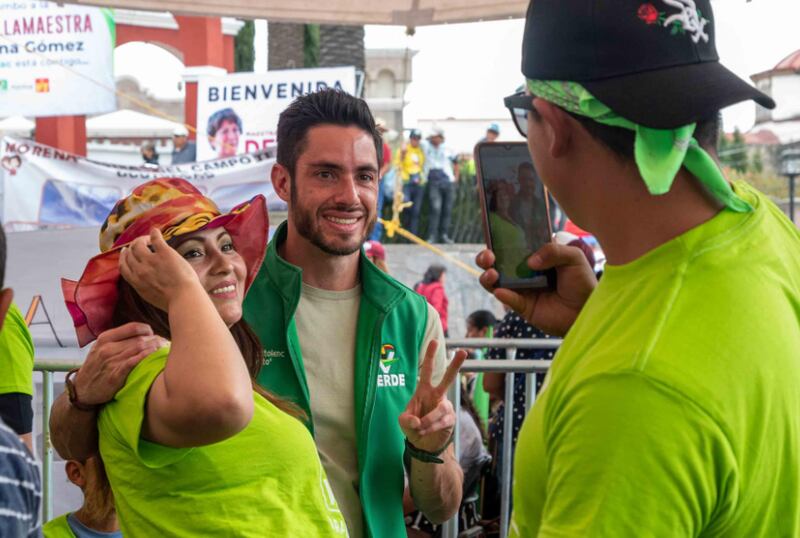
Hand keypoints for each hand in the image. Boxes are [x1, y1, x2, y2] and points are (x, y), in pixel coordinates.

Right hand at [73, 322, 167, 405]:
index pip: (133, 327)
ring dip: (155, 349)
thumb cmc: (96, 368)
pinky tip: (154, 358)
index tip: (154, 335)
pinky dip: (146, 358)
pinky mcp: (115, 375)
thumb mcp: (101, 348)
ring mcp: (110, 361)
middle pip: (139, 339)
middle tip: (166, 344)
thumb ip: (118, 340)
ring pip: (139, 349)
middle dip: (156, 340)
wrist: (82, 390)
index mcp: (105, 338)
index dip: (147, 330)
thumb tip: (143, 334)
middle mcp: (107, 348)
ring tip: (165, 351)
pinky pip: (134, 362)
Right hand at [119, 229, 201, 310]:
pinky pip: (155, 239)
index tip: (126, 252)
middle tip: (139, 244)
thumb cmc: (173, 302)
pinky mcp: (164, 253)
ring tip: (148, 239)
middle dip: (132, 247)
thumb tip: (145, 282)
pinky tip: (155, 232)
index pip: (123, 267)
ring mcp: (150, 260)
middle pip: (129, 254)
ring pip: (138, 245)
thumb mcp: (151, 297)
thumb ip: (144, 287)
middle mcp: (140, 270)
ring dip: (141, 239)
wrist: (184, 298)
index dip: (124, 258)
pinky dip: (154, 234)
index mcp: (136, 282)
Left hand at [399, 341, 466, 452]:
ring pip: (439, 409)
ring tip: (419, 427)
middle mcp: (437, 395)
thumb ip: (406, 419)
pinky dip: (430, 428)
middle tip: (464, 352)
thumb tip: (417, 420)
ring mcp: (445, 406)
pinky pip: (441, 422)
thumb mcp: (403, 421)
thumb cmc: (413, 426)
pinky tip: (425, 431)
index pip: (428, 371)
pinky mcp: (451, 419)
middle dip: (455, 365)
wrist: (423, 443)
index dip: (430, 356)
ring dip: (427, 421)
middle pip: (448, 378)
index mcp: (424, 390)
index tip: (435, 342)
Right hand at [476, 242, 596, 335]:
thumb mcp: (573, 258)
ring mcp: (521, 289)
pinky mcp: (522, 306)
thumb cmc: (583, 283)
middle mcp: (524, 271)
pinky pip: (508, 300)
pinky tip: (501, 291)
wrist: (587, 311)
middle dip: (486, 257)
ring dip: (487, 276)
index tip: (495, 237)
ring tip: (492, 274)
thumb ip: (553, 251)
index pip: (513, 245)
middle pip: (497, 262)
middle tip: (488, 256)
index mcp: (535, 256)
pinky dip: (502, 295)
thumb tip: (530, 260)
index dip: (501, 241)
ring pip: (495, 281)